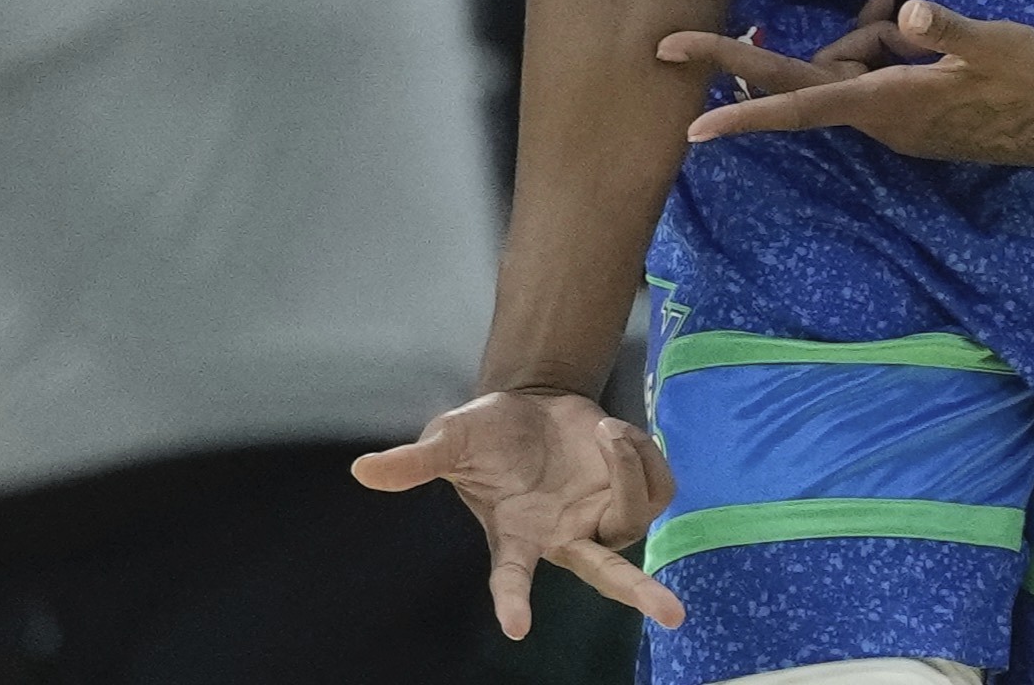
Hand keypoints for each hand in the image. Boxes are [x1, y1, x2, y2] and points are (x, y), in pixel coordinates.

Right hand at [354, 389, 683, 639]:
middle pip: (606, 574)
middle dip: (638, 592)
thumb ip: (415, 462)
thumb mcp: (448, 440)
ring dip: (627, 468)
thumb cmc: (485, 435)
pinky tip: (618, 436)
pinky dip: (645, 456)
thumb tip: (362, 470)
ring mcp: (600, 518)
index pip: (511, 578)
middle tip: (671, 615)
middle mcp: (564, 538)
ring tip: (603, 432)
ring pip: (636, 513)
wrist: (531, 404)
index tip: (516, 628)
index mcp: (516, 536)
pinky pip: (656, 488)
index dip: (512, 601)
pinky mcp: (629, 493)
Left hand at [658, 0, 1033, 169]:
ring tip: (909, 5)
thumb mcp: (999, 44)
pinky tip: (912, 15)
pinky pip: (875, 66)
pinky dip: (881, 39)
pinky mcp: (912, 104)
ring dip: (862, 31)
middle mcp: (881, 114)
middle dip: (748, 55)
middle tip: (671, 41)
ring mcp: (896, 113)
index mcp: (890, 103)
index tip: (690, 123)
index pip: (800, 103)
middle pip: (803, 78)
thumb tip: (914, 14)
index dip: (744, 110)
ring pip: (848, 63)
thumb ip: (953, 31)